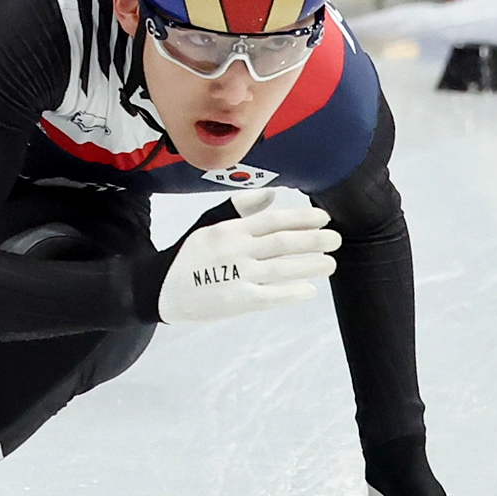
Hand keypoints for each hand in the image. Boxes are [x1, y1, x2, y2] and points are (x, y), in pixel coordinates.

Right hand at [155, 187, 336, 324]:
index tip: (323, 218)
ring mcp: (237, 277)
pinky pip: (270, 296)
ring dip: (309, 265)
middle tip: (335, 239)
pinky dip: (292, 293)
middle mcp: (236, 251)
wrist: (161, 289)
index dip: (301, 218)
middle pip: (282, 243)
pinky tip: (310, 291)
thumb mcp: (209, 224)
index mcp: (230, 230)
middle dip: (313, 240)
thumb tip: (271, 194)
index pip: (273, 220)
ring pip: (282, 269)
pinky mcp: (237, 301)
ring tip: (330, 263)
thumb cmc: (188, 255)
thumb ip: (240, 209)